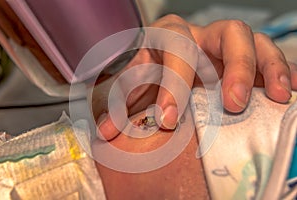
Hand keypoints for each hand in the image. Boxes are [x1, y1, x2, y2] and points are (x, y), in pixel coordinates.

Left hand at [92, 14, 296, 139]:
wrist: (162, 64)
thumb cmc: (149, 72)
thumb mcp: (134, 84)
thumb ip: (123, 103)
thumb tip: (106, 131)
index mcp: (170, 36)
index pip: (176, 49)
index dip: (174, 83)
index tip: (169, 118)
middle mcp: (201, 35)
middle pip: (227, 33)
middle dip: (233, 67)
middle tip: (233, 102)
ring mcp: (225, 46)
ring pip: (254, 41)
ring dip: (266, 67)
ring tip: (274, 96)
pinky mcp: (243, 58)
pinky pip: (268, 56)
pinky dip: (281, 70)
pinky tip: (288, 88)